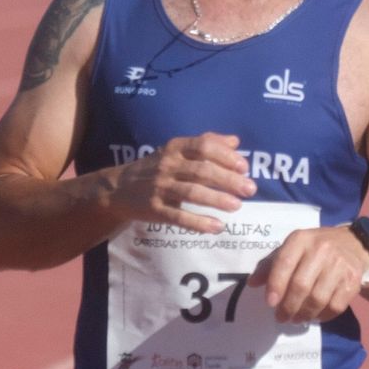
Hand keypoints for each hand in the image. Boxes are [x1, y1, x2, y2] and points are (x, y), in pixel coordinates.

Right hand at [107, 133, 256, 232]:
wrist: (119, 188)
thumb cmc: (156, 167)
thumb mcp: (176, 150)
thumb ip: (206, 143)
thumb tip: (236, 142)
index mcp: (175, 148)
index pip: (203, 146)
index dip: (225, 156)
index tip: (244, 166)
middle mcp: (167, 165)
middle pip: (201, 170)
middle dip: (228, 180)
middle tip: (250, 189)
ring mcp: (160, 188)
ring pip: (191, 193)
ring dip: (216, 199)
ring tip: (237, 206)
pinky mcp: (154, 209)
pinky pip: (179, 216)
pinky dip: (199, 222)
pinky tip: (217, 227)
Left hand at [249, 226, 368, 323]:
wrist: (353, 244)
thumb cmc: (315, 248)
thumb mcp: (292, 248)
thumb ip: (271, 264)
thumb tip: (252, 283)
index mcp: (301, 239)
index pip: (284, 262)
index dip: (275, 285)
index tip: (270, 303)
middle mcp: (322, 249)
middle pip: (301, 285)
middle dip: (288, 306)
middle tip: (281, 317)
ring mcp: (340, 264)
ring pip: (318, 299)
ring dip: (304, 314)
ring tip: (297, 318)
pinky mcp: (353, 280)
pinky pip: (335, 306)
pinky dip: (322, 316)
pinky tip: (315, 316)